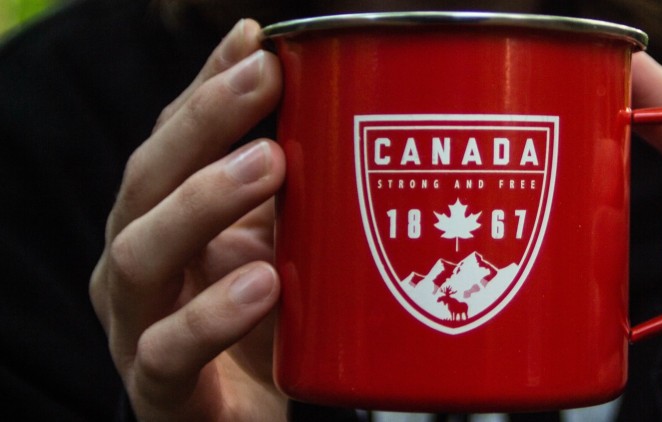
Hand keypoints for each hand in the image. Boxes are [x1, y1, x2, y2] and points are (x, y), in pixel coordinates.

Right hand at [89, 20, 286, 419]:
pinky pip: (168, 352)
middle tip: (265, 79)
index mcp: (161, 221)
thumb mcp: (279, 246)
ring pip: (141, 254)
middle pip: (147, 180)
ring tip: (269, 165)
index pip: (172, 140)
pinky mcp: (160, 391)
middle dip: (205, 122)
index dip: (207, 87)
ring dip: (204, 201)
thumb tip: (346, 113)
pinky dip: (212, 314)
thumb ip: (293, 194)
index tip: (257, 40)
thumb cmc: (263, 330)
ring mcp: (137, 327)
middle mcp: (137, 265)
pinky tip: (262, 283)